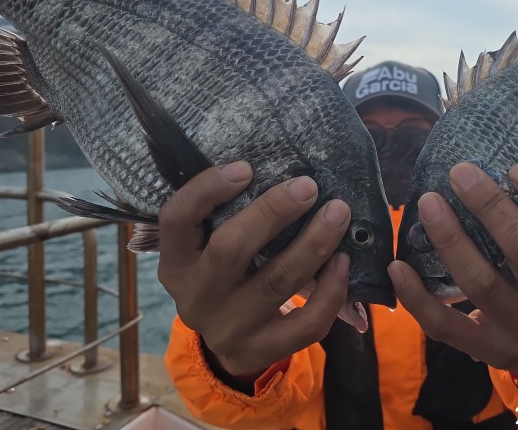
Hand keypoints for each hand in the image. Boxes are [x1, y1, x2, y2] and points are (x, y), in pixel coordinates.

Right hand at [157, 162, 351, 384]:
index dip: (207, 189)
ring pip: (276, 280)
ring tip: (338, 213)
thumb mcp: (208, 249)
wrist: (227, 344)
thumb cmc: (226, 277)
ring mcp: (228, 328)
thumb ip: (229, 216)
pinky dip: (330, 290)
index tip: (246, 168)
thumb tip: (280, 173)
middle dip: (274, 211)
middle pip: (231, 247)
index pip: (175, 219)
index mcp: (176, 263)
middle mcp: (195, 297)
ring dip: (314, 242)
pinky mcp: (262, 351)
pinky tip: (342, 262)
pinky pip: (306, 323)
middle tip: (308, 186)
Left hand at [389, 162, 517, 394]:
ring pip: (482, 283)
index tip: (516, 168)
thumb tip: (498, 172)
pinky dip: (418, 297)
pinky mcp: (489, 350)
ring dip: (451, 239)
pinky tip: (397, 267)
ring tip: (429, 203)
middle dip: (490, 207)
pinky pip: (447, 326)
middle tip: (459, 172)